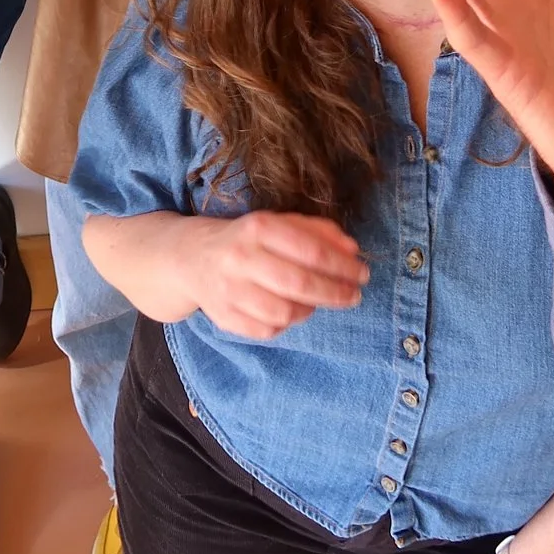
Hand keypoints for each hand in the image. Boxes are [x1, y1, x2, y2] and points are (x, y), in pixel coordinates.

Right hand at [189, 211, 368, 339]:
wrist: (191, 257)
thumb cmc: (246, 238)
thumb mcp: (278, 223)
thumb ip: (317, 231)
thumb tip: (352, 249)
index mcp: (258, 227)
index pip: (311, 251)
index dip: (343, 266)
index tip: (362, 273)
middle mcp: (240, 258)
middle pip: (300, 284)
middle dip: (335, 293)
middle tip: (354, 295)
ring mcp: (229, 290)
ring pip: (285, 312)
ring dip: (312, 310)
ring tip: (320, 302)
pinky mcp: (223, 317)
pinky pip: (268, 331)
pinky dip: (288, 324)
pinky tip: (294, 311)